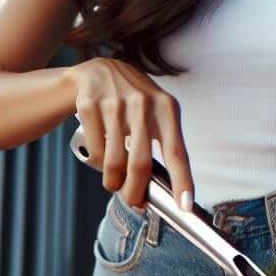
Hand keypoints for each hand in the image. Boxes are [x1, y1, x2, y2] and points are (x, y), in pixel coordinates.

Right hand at [67, 57, 192, 210]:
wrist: (102, 70)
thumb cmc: (136, 100)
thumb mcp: (159, 112)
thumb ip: (166, 142)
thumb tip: (171, 187)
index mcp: (167, 108)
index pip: (177, 152)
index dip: (182, 181)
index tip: (185, 205)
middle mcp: (143, 104)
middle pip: (140, 164)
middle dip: (136, 192)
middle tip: (135, 203)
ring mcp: (115, 104)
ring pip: (114, 161)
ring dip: (113, 181)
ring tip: (114, 182)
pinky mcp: (90, 105)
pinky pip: (95, 149)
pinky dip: (98, 160)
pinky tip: (101, 153)